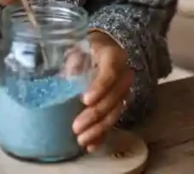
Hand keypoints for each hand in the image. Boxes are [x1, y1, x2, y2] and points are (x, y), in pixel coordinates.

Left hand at [73, 31, 133, 151]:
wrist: (106, 49)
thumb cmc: (89, 49)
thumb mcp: (80, 47)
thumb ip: (74, 60)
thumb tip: (68, 76)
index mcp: (114, 58)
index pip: (110, 74)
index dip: (99, 88)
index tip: (85, 100)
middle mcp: (124, 76)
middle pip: (113, 99)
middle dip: (95, 115)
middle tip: (76, 127)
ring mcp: (124, 93)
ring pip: (114, 113)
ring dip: (98, 129)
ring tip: (81, 140)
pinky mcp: (120, 105)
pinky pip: (113, 122)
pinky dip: (102, 135)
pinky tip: (91, 146)